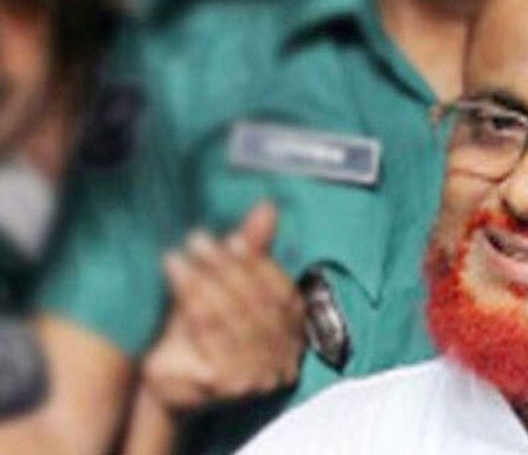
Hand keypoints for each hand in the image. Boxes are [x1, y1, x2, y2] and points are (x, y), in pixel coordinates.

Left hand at [141, 202, 306, 413]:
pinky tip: (178, 279)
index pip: (283, 294)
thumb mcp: (228, 285)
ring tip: (181, 255)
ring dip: (206, 280)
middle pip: (258, 306)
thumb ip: (254, 249)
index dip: (259, 263)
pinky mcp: (230, 387)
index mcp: (295, 335)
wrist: (166, 380)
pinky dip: (193, 301)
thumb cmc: (199, 329)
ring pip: (234, 317)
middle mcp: (286, 361)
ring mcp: (261, 378)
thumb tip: (268, 206)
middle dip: (227, 268)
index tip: (231, 238)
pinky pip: (212, 335)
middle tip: (198, 239)